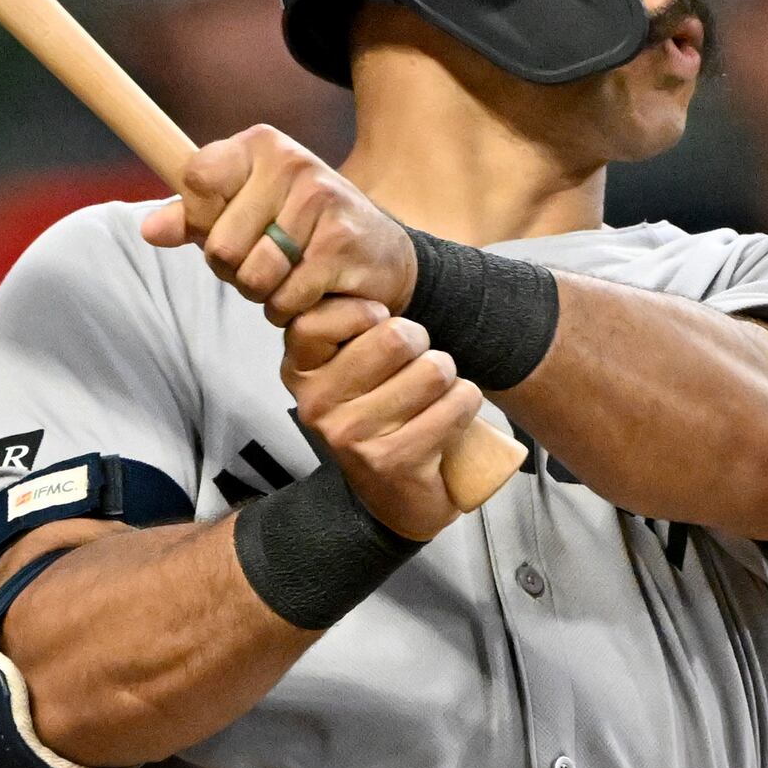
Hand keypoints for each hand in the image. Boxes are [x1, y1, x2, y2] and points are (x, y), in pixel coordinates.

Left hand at [141, 127, 419, 327]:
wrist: (382, 254)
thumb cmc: (301, 232)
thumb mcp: (246, 213)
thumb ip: (195, 219)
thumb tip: (149, 231)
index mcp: (261, 146)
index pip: (197, 180)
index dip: (201, 220)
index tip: (227, 226)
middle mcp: (292, 163)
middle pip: (221, 244)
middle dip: (235, 272)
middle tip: (265, 265)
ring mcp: (320, 201)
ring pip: (253, 276)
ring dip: (264, 295)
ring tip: (288, 279)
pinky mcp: (341, 245)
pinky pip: (286, 298)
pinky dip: (292, 310)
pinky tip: (312, 293)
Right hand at [282, 298, 488, 542]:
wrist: (394, 501)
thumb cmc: (380, 416)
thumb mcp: (350, 367)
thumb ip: (345, 322)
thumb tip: (360, 267)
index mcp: (300, 373)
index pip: (322, 317)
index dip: (368, 313)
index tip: (379, 329)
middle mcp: (317, 405)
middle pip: (395, 336)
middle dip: (422, 344)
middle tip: (417, 368)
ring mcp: (352, 436)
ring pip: (434, 368)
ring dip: (448, 377)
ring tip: (432, 397)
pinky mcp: (393, 460)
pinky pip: (456, 403)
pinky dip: (466, 403)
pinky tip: (451, 417)